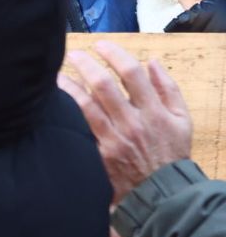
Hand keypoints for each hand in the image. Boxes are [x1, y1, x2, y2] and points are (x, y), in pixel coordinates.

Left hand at [59, 41, 192, 202]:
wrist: (160, 191)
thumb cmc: (170, 153)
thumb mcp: (181, 119)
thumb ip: (168, 88)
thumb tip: (152, 62)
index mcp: (154, 111)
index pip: (131, 73)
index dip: (114, 54)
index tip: (101, 45)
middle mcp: (132, 122)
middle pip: (103, 84)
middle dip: (85, 64)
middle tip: (74, 54)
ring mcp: (113, 139)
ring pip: (85, 105)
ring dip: (68, 86)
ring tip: (57, 75)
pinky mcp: (98, 154)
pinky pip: (79, 128)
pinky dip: (67, 112)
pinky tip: (56, 103)